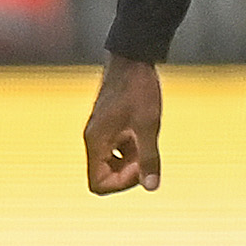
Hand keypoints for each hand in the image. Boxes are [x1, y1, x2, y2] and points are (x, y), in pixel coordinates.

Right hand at [84, 57, 164, 193]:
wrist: (133, 58)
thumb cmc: (139, 90)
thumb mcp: (148, 126)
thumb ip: (148, 158)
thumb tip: (151, 187)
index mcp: (96, 143)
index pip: (97, 184)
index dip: (122, 183)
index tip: (141, 165)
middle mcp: (94, 140)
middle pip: (105, 175)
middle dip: (129, 172)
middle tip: (148, 153)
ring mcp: (102, 133)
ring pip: (114, 162)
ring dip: (133, 160)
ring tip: (148, 139)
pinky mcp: (110, 125)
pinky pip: (119, 148)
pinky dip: (133, 147)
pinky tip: (147, 131)